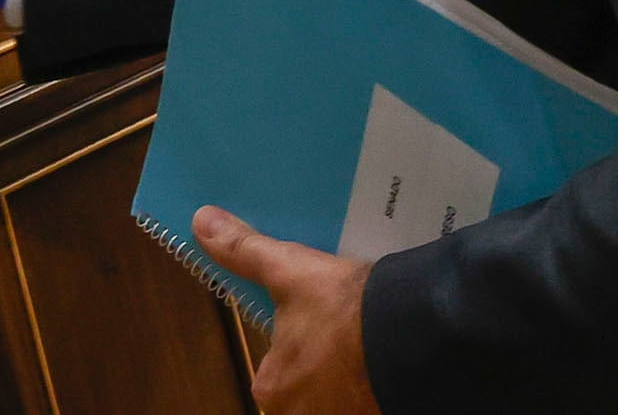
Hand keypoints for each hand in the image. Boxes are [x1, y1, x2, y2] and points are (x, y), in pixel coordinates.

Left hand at [193, 209, 381, 414]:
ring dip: (350, 371)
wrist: (414, 332)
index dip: (294, 341)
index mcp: (272, 388)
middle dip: (323, 361)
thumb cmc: (346, 310)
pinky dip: (373, 378)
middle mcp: (301, 414)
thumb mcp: (288, 271)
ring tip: (364, 341)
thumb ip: (243, 251)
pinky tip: (381, 355)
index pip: (273, 367)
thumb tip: (203, 223)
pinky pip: (367, 397)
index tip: (316, 324)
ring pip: (339, 393)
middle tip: (343, 332)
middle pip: (307, 384)